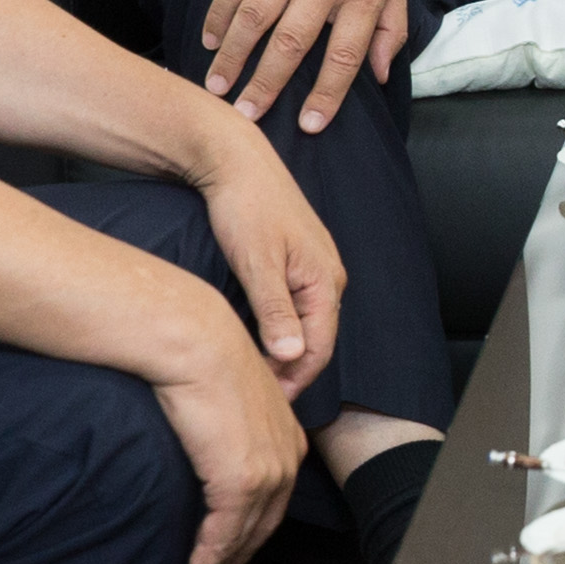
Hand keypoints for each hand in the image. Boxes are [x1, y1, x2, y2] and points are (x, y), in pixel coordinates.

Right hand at [141, 288, 309, 563]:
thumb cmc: (202, 359)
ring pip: (240, 539)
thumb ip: (230, 425)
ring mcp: (267, 473)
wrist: (195, 340)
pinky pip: (221, 537)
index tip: (226, 553)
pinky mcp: (240, 482)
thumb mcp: (228, 396)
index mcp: (288, 440)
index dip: (249, 532)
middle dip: (234, 559)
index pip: (272, 501)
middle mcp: (286, 459)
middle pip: (261, 527)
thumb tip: (211, 439)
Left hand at [190, 121, 343, 393]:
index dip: (294, 381)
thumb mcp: (256, 264)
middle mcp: (328, 276)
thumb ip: (275, 312)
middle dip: (290, 371)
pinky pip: (296, 306)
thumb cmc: (244, 207)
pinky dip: (279, 328)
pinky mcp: (297, 260)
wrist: (236, 160)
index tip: (267, 403)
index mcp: (325, 280)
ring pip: (305, 323)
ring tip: (254, 373)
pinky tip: (254, 336)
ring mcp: (314, 267)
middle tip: (257, 396)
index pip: (319, 349)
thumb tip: (292, 356)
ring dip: (283, 350)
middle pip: (316, 340)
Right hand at [201, 0, 405, 134]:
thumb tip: (380, 76)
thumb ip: (391, 28)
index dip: (327, 95)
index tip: (308, 126)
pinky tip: (210, 39)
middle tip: (246, 115)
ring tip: (217, 86)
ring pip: (255, 17)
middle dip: (267, 84)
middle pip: (292, 43)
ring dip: (233, 56)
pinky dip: (219, 13)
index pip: (345, 57)